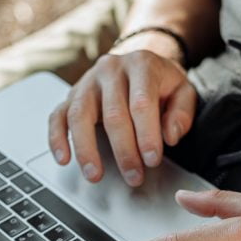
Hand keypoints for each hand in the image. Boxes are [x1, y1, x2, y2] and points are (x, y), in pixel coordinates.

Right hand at [47, 46, 196, 186]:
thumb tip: (169, 136)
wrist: (138, 64)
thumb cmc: (161, 83)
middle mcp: (110, 70)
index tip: (152, 160)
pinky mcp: (71, 95)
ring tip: (95, 175)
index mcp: (141, 65)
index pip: (141, 103)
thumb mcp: (183, 90)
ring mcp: (87, 82)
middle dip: (123, 151)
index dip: (146, 135)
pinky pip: (57, 116)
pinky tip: (63, 158)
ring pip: (80, 115)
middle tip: (133, 176)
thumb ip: (182, 113)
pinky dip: (57, 138)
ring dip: (86, 149)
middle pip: (112, 113)